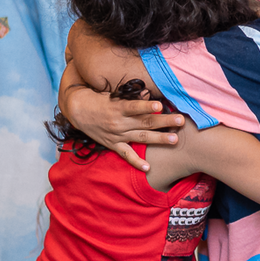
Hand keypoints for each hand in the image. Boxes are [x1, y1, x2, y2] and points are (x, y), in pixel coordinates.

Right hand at [61, 83, 185, 170]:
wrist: (79, 111)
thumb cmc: (100, 99)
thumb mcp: (113, 94)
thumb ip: (130, 96)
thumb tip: (147, 92)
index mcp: (118, 108)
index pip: (134, 107)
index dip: (147, 106)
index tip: (160, 105)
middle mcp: (119, 123)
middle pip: (144, 122)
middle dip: (164, 121)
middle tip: (180, 121)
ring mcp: (117, 135)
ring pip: (141, 137)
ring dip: (159, 139)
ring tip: (175, 140)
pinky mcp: (114, 144)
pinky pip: (126, 155)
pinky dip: (137, 162)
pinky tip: (148, 168)